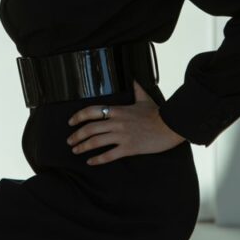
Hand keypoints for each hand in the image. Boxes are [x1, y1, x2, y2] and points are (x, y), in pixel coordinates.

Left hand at [66, 79, 185, 164]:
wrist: (170, 125)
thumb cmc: (158, 113)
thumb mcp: (144, 98)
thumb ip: (136, 88)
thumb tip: (133, 77)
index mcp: (118, 110)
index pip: (92, 111)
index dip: (78, 116)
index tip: (70, 122)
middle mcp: (117, 122)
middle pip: (90, 128)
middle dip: (76, 135)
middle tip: (69, 141)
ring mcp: (122, 136)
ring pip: (96, 142)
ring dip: (83, 147)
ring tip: (75, 151)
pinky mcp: (129, 148)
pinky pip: (109, 155)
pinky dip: (98, 159)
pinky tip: (90, 162)